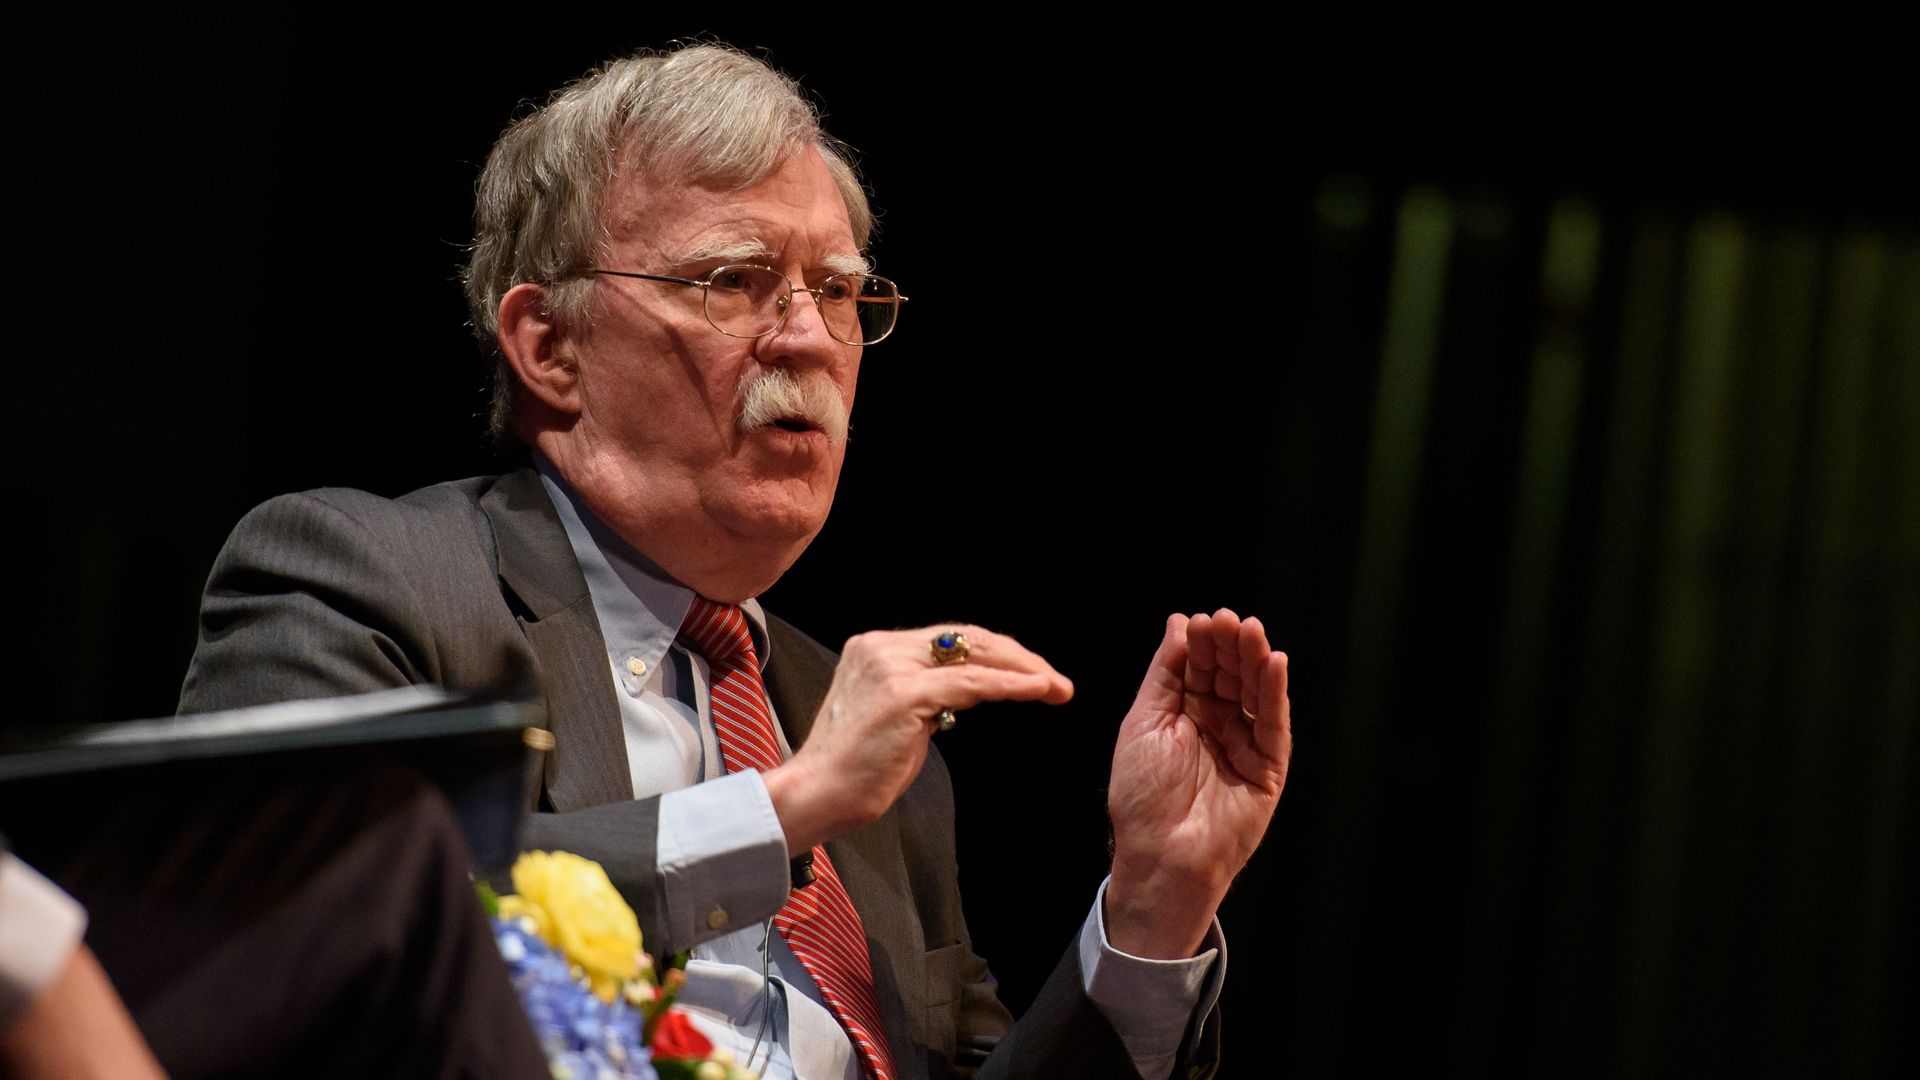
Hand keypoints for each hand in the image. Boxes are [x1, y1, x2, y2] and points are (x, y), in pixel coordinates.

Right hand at [764, 624, 1072, 853]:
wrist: (819, 794)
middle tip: (1054, 679)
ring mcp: (891, 667)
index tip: (1030, 671)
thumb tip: (971, 686)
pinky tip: (1038, 690)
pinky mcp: (904, 694)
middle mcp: (880, 647)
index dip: (995, 652)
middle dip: (1017, 657)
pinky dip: (1011, 686)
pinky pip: (972, 684)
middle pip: (965, 639)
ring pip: (974, 657)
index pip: (948, 638)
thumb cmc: (856, 767)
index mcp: (874, 647)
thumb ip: (925, 692)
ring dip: (1024, 670)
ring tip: (1058, 687)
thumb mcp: (894, 714)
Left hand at [1106, 609, 1290, 957]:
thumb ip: (1166, 673)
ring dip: (1254, 660)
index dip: (1201, 644)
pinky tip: (1275, 662)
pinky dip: (1275, 693)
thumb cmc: (1142, 796)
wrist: (1159, 855)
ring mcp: (1245, 745)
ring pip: (1254, 693)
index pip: (1198, 668)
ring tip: (1251, 631)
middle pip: (1229, 675)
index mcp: (1185, 714)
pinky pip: (1274, 724)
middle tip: (1229, 620)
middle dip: (1229, 646)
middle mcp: (1218, 725)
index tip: (1203, 620)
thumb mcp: (1144, 722)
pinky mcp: (1269, 767)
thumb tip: (1179, 622)